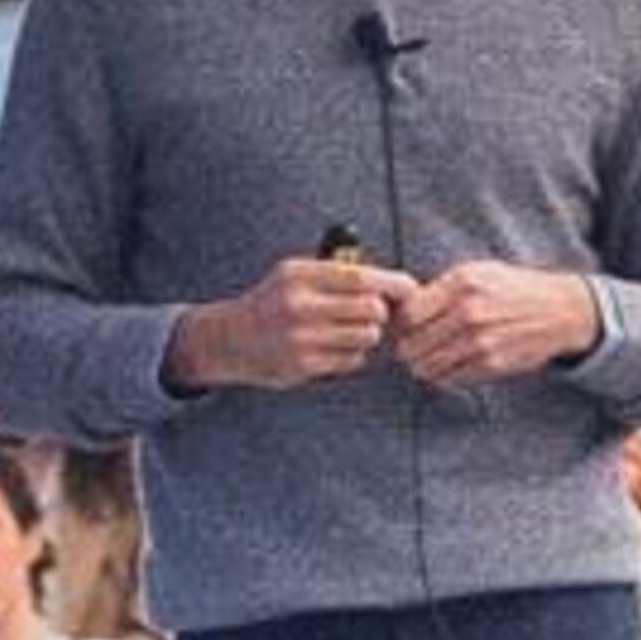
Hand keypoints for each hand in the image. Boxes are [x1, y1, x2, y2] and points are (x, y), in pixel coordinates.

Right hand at [167, 256, 413, 390]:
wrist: (230, 339)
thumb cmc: (274, 302)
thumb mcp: (295, 274)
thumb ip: (338, 273)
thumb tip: (396, 284)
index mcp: (299, 275)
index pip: (362, 277)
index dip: (393, 284)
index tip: (409, 289)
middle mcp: (298, 305)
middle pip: (372, 309)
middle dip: (380, 313)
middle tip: (372, 315)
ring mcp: (300, 338)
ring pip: (367, 337)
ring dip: (367, 335)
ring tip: (347, 331)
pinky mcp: (302, 366)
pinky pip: (352, 360)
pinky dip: (352, 355)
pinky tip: (332, 349)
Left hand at [389, 261, 596, 385]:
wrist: (560, 311)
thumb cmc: (513, 289)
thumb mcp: (476, 272)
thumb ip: (439, 289)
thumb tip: (399, 310)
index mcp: (461, 284)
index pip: (408, 315)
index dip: (401, 324)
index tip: (407, 326)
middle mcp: (469, 313)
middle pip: (411, 345)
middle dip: (408, 348)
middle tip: (415, 345)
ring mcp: (480, 341)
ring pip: (426, 367)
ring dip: (423, 365)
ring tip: (432, 356)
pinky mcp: (491, 365)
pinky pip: (449, 380)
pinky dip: (443, 376)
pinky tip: (452, 364)